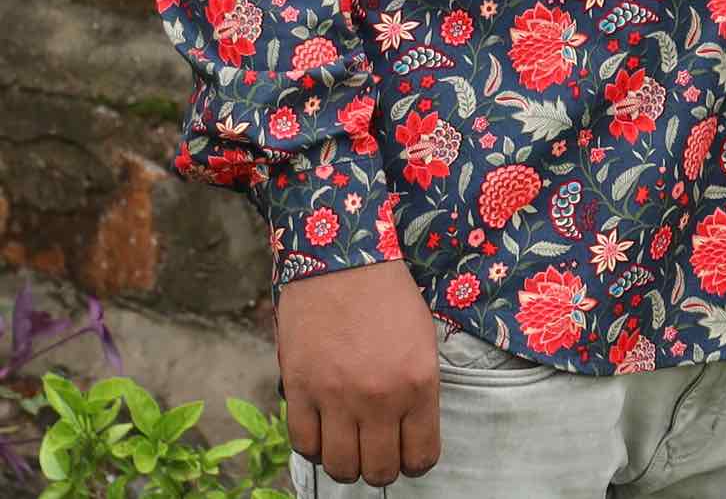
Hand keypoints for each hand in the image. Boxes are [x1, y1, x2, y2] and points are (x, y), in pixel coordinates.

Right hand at [277, 257, 439, 482]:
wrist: (341, 256)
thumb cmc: (386, 294)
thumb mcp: (422, 339)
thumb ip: (417, 390)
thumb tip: (406, 433)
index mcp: (418, 383)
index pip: (420, 458)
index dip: (413, 460)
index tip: (405, 451)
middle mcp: (379, 397)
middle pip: (379, 471)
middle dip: (379, 466)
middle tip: (374, 447)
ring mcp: (336, 396)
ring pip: (341, 468)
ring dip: (346, 461)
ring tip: (346, 441)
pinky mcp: (300, 388)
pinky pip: (304, 445)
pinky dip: (313, 444)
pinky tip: (321, 427)